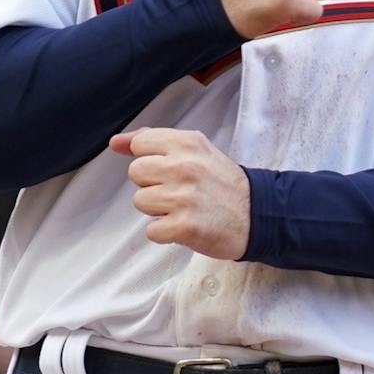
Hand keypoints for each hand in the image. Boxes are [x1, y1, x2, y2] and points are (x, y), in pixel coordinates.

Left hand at [109, 128, 250, 258]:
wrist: (258, 214)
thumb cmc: (221, 182)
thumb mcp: (194, 150)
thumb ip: (152, 141)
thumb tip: (115, 143)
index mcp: (186, 143)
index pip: (140, 144)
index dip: (151, 159)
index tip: (170, 169)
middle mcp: (184, 167)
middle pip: (136, 173)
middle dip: (152, 184)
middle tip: (178, 190)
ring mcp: (184, 197)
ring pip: (140, 201)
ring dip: (158, 210)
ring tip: (182, 208)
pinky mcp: (185, 227)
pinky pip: (151, 230)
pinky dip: (165, 233)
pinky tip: (184, 225)